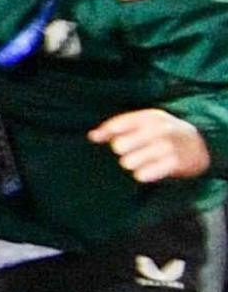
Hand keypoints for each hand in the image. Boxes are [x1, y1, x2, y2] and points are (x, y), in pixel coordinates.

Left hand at [92, 106, 212, 184]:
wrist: (199, 145)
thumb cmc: (162, 134)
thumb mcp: (144, 124)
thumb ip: (117, 128)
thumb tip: (92, 136)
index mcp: (150, 116)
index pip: (118, 125)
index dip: (106, 134)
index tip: (102, 139)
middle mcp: (160, 129)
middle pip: (120, 146)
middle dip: (120, 151)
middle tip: (128, 151)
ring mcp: (168, 146)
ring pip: (129, 162)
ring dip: (130, 164)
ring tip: (137, 162)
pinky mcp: (175, 164)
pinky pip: (144, 174)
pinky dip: (142, 175)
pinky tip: (143, 172)